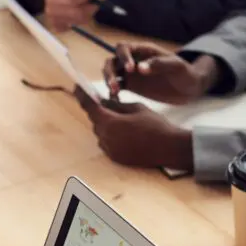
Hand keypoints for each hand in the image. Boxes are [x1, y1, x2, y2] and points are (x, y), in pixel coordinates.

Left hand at [76, 87, 193, 169]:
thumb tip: (103, 101)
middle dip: (100, 111)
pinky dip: (111, 136)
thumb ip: (116, 104)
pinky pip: (107, 144)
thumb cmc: (155, 125)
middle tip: (108, 103)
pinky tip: (126, 133)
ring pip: (101, 132)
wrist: (169, 148)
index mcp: (109, 122)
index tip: (77, 87)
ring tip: (122, 120)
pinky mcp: (115, 158)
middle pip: (95, 120)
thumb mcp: (135, 108)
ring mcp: (110, 150)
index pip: (89, 106)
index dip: (82, 95)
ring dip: (106, 124)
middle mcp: (105, 138)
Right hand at [103, 42, 218, 103]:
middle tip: (115, 85)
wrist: (189, 88)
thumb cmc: (185, 73)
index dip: (123, 56)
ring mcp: (131, 74)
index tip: (130, 69)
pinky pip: (116, 88)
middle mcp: (133, 60)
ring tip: (114, 93)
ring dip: (109, 81)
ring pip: (111, 73)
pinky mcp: (131, 86)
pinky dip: (112, 93)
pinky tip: (116, 100)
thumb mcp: (176, 66)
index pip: (124, 48)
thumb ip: (159, 64)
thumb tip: (139, 68)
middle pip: (112, 61)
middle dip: (110, 72)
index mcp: (143, 51)